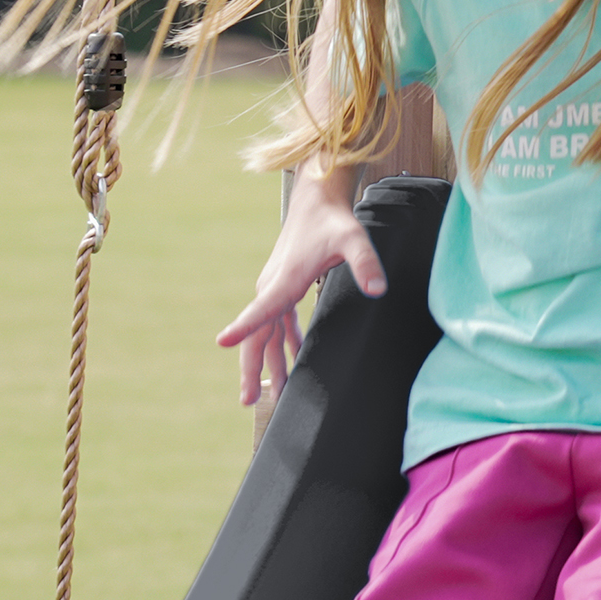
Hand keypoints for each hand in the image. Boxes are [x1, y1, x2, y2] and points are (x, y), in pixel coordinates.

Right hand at [219, 167, 388, 408]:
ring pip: (265, 333)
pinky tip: (290, 362)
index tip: (222, 342)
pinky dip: (281, 344)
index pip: (260, 310)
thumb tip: (377, 290)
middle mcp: (273, 287)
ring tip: (270, 395)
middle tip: (248, 400)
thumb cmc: (334, 219)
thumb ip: (365, 263)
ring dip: (267, 362)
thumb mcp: (353, 239)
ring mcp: (276, 288)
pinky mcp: (284, 287)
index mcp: (284, 280)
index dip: (243, 328)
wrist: (317, 198)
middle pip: (256, 334)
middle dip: (251, 368)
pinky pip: (277, 322)